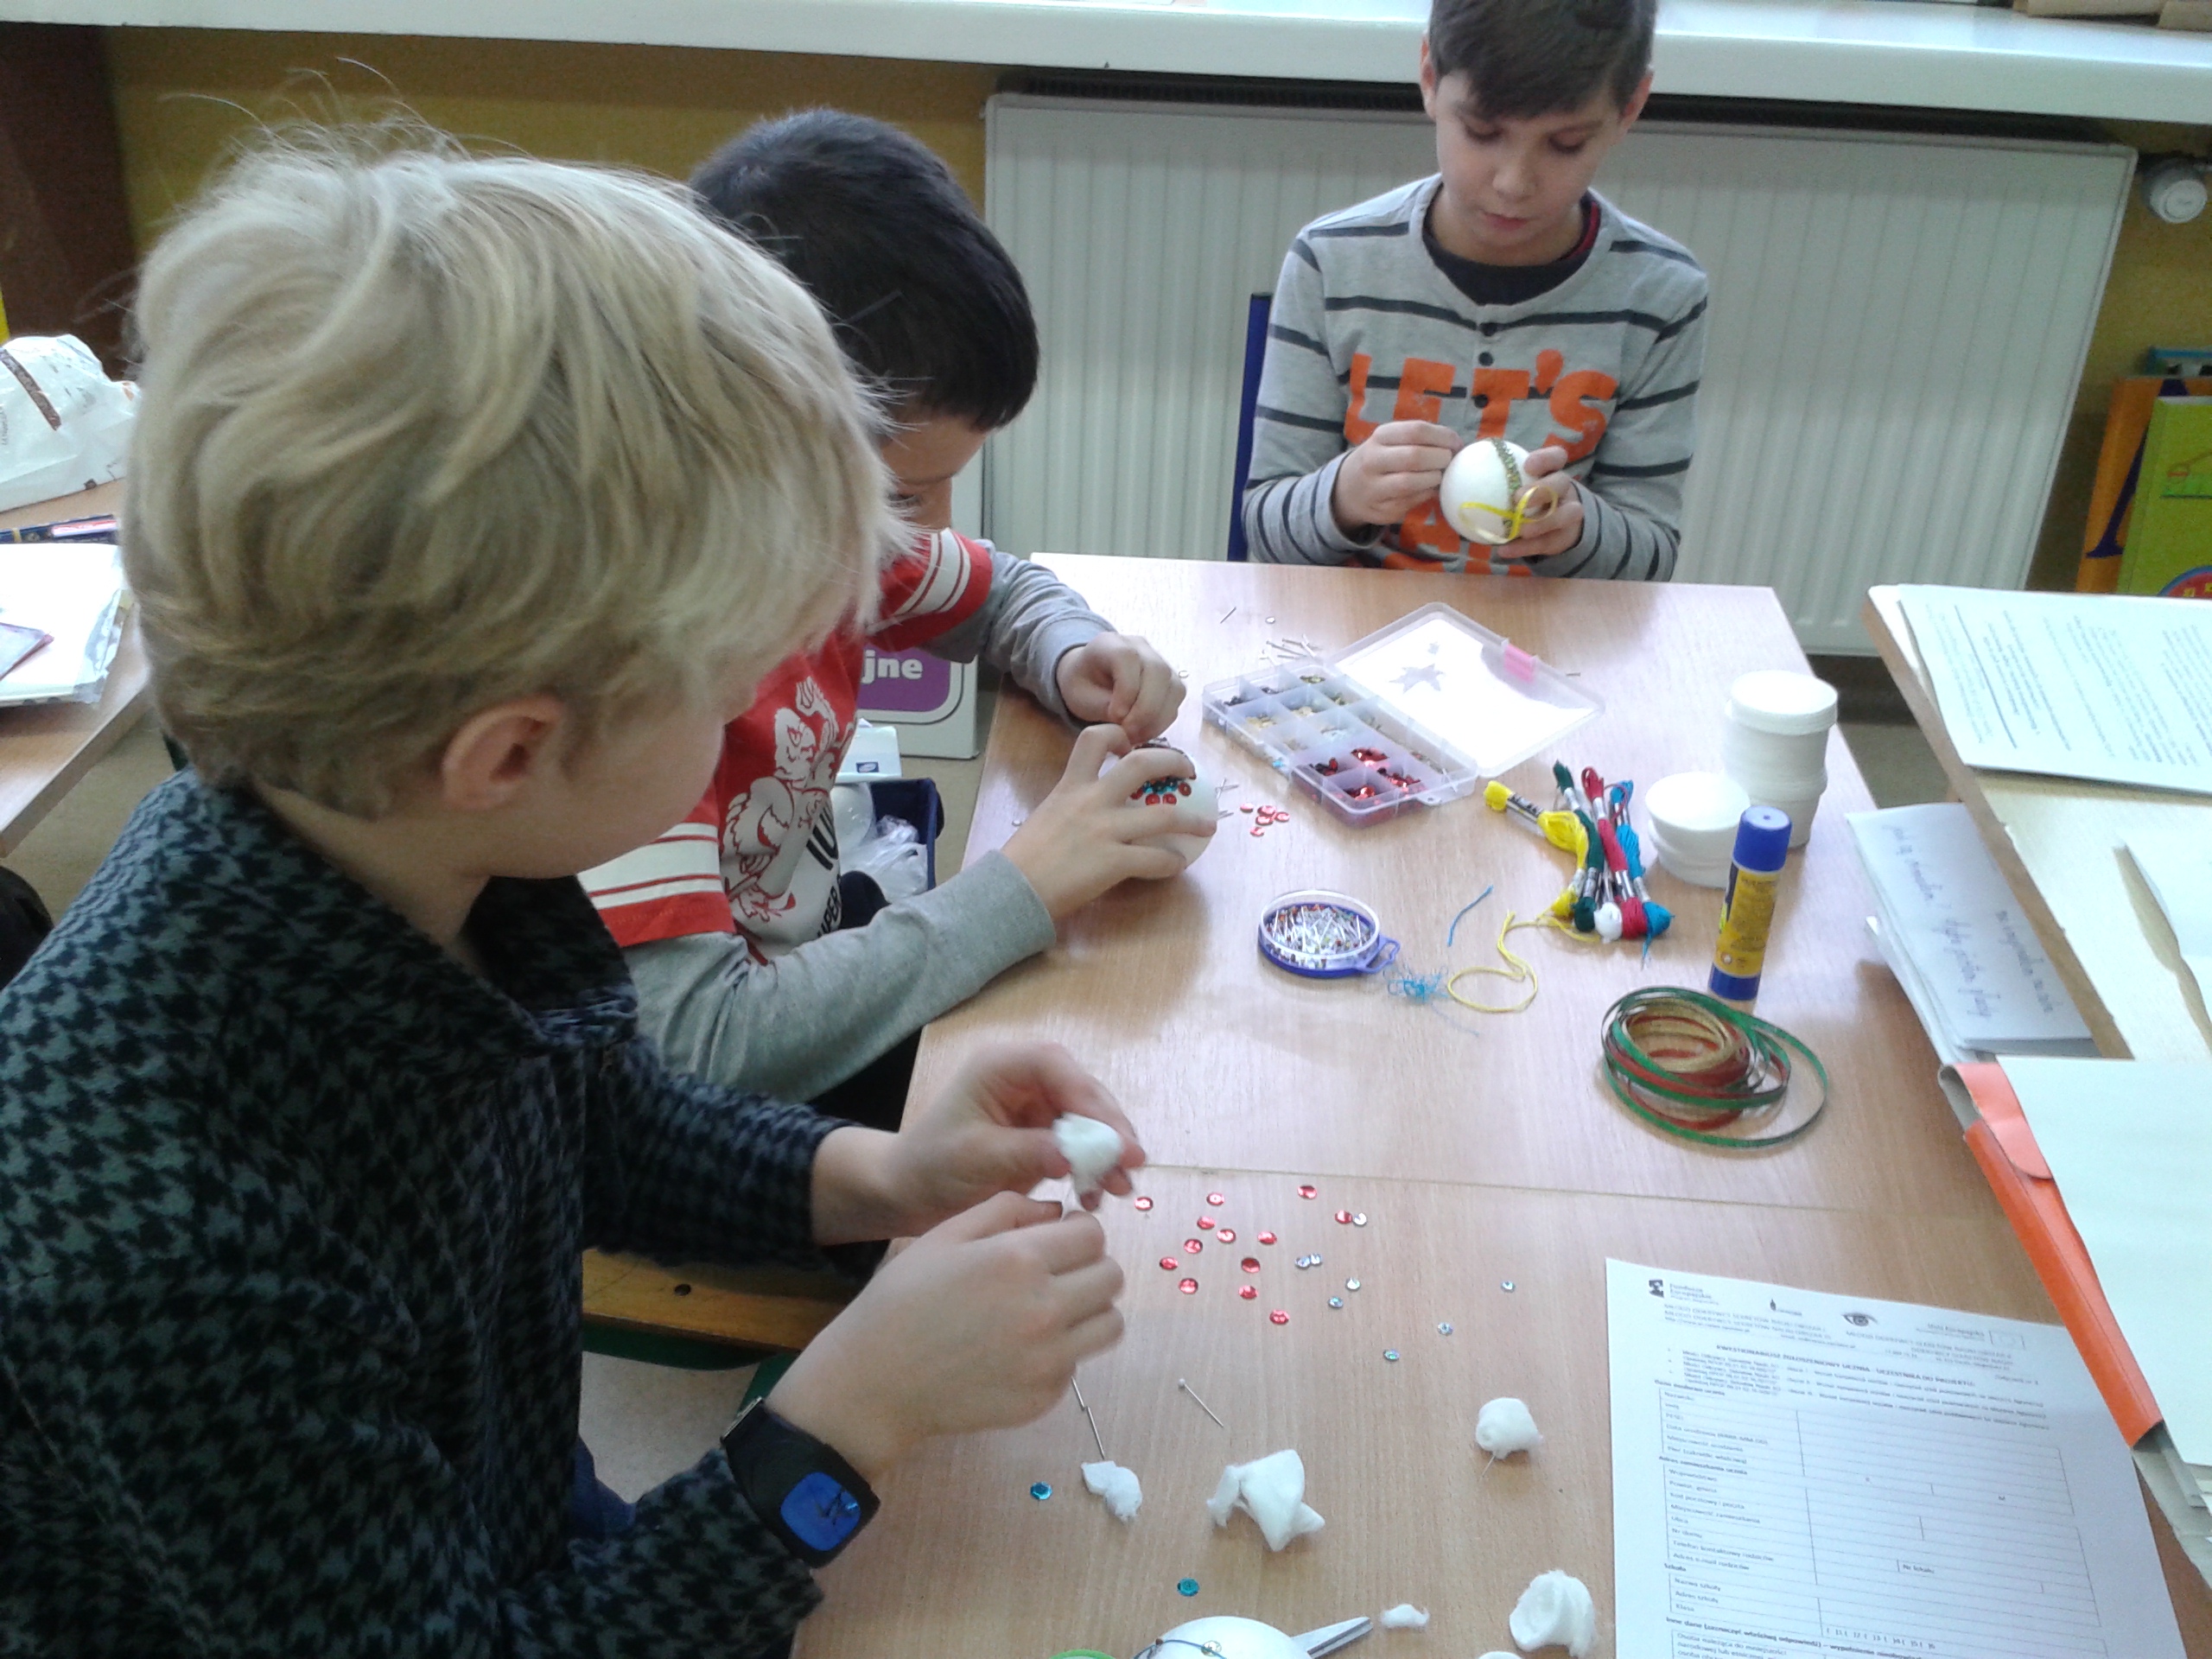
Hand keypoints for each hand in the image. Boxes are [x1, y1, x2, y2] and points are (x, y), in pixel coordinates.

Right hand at [766, 1193, 1126, 1481]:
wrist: (875, 1382)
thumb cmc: (903, 1299)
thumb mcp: (945, 1235)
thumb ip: (1006, 1210)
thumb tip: (1056, 1211)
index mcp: (1019, 1260)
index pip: (1093, 1235)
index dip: (1080, 1231)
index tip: (1061, 1237)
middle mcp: (1044, 1308)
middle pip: (1111, 1278)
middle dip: (1090, 1266)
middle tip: (1059, 1272)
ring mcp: (1048, 1359)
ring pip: (1109, 1324)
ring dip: (1089, 1310)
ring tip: (1052, 1309)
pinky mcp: (1043, 1397)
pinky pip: (1077, 1363)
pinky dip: (1061, 1352)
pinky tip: (1021, 1348)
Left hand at [815, 1042, 1144, 1241]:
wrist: (910, 1194)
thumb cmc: (932, 1167)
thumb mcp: (977, 1158)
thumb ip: (1027, 1152)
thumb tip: (1074, 1156)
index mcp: (1000, 1067)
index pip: (1056, 1067)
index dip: (1090, 1099)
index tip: (1114, 1137)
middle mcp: (1023, 1079)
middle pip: (1080, 1092)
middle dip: (1108, 1129)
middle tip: (1133, 1164)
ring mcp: (1036, 1107)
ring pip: (1087, 1120)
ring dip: (1107, 1152)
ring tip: (1121, 1189)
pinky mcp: (1044, 1135)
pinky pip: (1079, 1145)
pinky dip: (1092, 1168)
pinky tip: (1096, 1196)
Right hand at [1002, 725, 1203, 921]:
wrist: (1011, 890)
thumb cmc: (1023, 859)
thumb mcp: (1046, 816)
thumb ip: (1072, 807)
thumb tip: (1090, 814)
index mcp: (1070, 786)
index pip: (1094, 740)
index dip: (1118, 735)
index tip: (1130, 744)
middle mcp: (1092, 801)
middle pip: (1142, 764)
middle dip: (1173, 761)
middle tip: (1188, 769)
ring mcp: (1105, 831)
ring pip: (1163, 816)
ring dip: (1191, 820)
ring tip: (1206, 826)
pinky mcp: (1114, 862)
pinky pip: (1156, 859)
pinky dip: (1172, 862)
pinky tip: (1176, 866)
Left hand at [1055, 632, 1183, 743]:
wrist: (1089, 677)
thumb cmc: (1082, 685)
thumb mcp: (1080, 696)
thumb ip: (1104, 706)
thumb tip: (1129, 721)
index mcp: (1109, 643)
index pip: (1128, 658)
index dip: (1127, 690)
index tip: (1115, 716)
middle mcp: (1140, 646)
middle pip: (1159, 671)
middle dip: (1146, 709)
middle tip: (1129, 733)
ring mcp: (1159, 660)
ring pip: (1174, 687)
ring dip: (1157, 718)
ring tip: (1136, 737)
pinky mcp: (1170, 679)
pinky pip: (1176, 699)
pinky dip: (1163, 720)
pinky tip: (1144, 732)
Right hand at [1331, 420, 1462, 532]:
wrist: (1348, 490)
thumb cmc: (1382, 460)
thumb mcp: (1393, 441)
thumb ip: (1422, 439)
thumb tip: (1458, 446)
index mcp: (1380, 437)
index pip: (1416, 430)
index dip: (1443, 437)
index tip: (1455, 444)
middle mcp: (1373, 460)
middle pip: (1414, 456)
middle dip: (1439, 459)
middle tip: (1448, 461)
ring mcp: (1375, 488)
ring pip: (1410, 482)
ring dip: (1433, 479)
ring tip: (1439, 475)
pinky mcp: (1382, 510)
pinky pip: (1411, 501)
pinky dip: (1426, 494)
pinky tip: (1428, 489)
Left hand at [1499, 445, 1584, 560]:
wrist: (1552, 526)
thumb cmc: (1525, 498)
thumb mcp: (1513, 485)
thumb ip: (1493, 476)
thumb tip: (1455, 468)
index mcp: (1552, 471)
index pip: (1557, 456)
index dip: (1546, 458)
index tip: (1527, 464)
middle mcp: (1564, 490)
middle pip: (1562, 482)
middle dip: (1542, 489)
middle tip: (1518, 499)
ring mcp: (1569, 513)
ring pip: (1569, 514)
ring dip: (1544, 521)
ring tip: (1523, 530)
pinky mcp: (1564, 537)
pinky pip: (1547, 542)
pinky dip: (1525, 548)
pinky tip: (1504, 551)